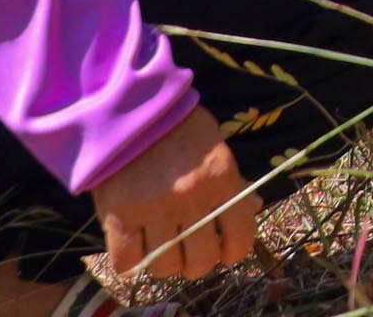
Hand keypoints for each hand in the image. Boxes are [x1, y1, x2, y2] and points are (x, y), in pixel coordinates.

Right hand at [92, 102, 257, 282]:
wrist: (128, 105)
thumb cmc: (177, 126)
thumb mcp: (215, 147)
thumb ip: (232, 183)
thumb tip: (252, 209)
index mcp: (221, 179)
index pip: (239, 237)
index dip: (233, 251)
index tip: (224, 250)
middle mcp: (191, 198)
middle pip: (201, 261)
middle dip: (197, 261)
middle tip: (189, 249)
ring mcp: (154, 209)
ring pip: (165, 267)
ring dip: (165, 263)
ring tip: (160, 246)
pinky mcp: (119, 215)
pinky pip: (127, 261)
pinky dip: (131, 261)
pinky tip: (134, 246)